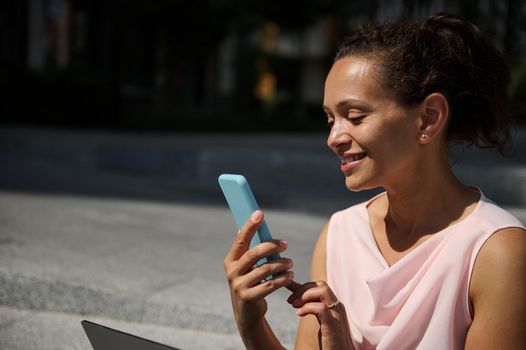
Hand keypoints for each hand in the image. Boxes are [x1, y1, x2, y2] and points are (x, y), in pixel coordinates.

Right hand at [223, 210, 294, 330]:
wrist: (246, 313)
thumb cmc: (250, 282)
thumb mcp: (245, 267)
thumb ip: (248, 249)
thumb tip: (248, 225)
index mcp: (230, 260)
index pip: (241, 239)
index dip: (250, 226)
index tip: (260, 213)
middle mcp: (232, 271)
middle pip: (254, 253)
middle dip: (272, 246)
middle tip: (285, 244)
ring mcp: (239, 285)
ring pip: (265, 269)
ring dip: (281, 264)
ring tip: (290, 263)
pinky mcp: (249, 297)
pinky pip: (270, 284)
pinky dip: (282, 279)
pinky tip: (289, 276)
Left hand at [288, 281, 353, 349]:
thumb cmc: (330, 341)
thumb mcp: (320, 320)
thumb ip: (310, 307)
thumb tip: (296, 298)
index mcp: (334, 305)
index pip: (319, 286)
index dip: (303, 286)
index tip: (288, 290)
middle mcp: (337, 307)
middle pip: (321, 285)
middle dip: (303, 289)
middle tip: (290, 300)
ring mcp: (336, 315)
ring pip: (323, 291)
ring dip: (305, 295)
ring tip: (294, 305)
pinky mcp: (333, 325)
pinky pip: (321, 308)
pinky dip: (307, 308)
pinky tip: (299, 314)